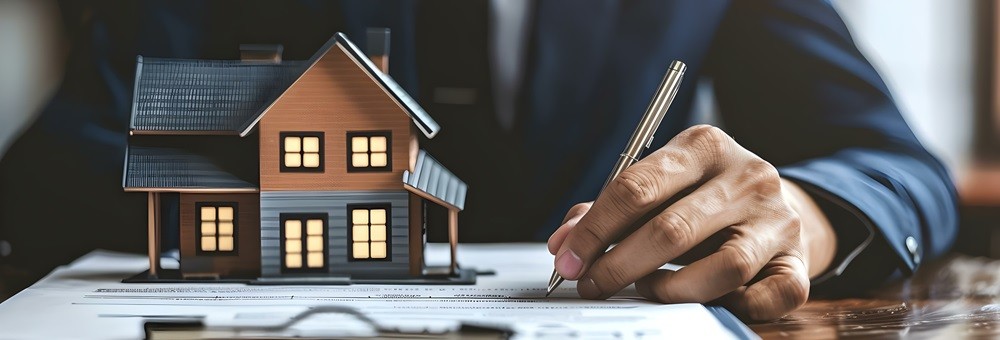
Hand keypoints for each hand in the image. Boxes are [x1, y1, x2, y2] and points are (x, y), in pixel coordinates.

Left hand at [547, 125, 835, 320]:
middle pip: (672, 228)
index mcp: (704, 145)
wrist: (777, 204)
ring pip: (724, 267)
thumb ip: (607, 210)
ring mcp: (778, 219)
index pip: (636, 186)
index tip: (567, 258)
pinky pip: (770, 296)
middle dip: (619, 265)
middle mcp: (747, 176)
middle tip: (592, 285)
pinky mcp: (799, 260)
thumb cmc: (699, 197)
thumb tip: (563, 244)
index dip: (594, 229)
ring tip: (646, 290)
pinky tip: (705, 300)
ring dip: (670, 289)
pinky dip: (734, 306)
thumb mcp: (658, 185)